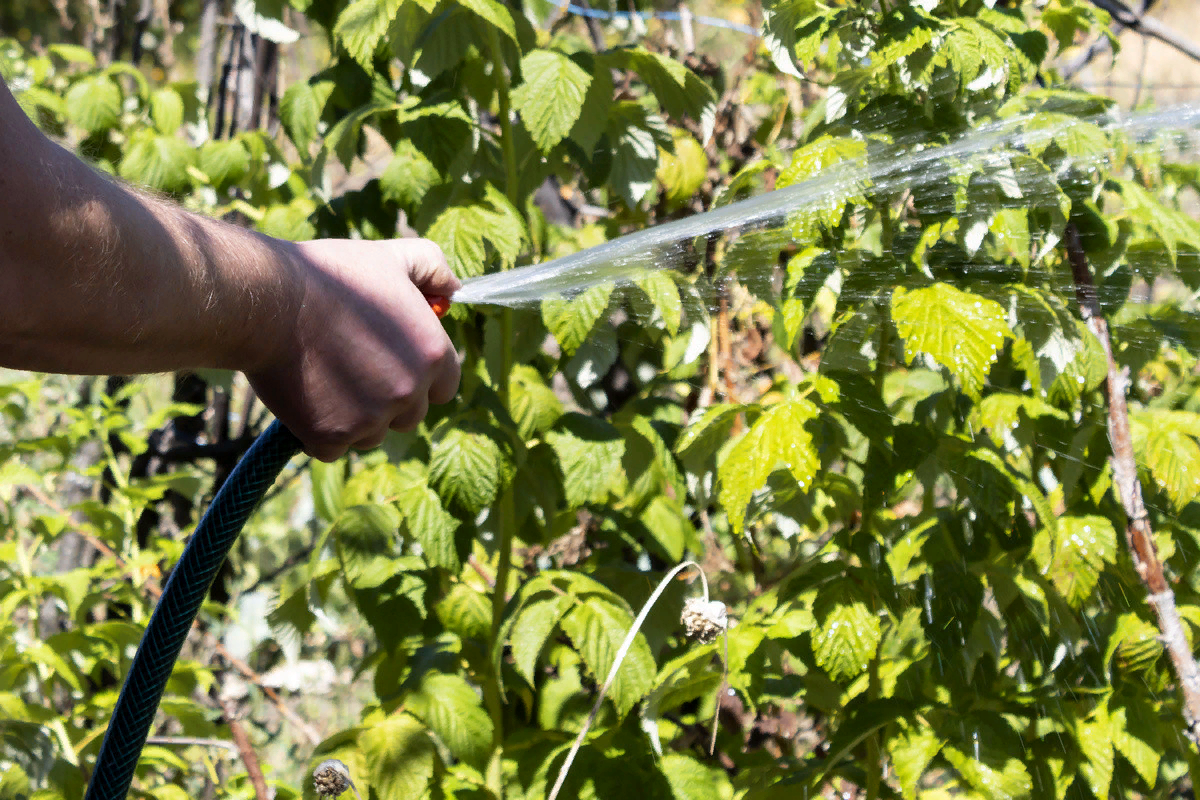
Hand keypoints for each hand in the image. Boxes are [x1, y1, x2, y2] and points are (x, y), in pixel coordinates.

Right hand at [247, 238, 460, 461]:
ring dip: (355, 418)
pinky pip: (333, 447)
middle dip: (388, 399)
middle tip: (352, 367)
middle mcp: (409, 392)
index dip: (422, 376)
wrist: (268, 301)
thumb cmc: (330, 275)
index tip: (393, 363)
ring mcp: (370, 419)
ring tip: (325, 378)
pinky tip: (304, 398)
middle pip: (410, 415)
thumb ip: (433, 268)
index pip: (445, 385)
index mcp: (432, 354)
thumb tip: (454, 288)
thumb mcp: (392, 255)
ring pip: (373, 434)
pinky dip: (318, 431)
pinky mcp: (331, 436)